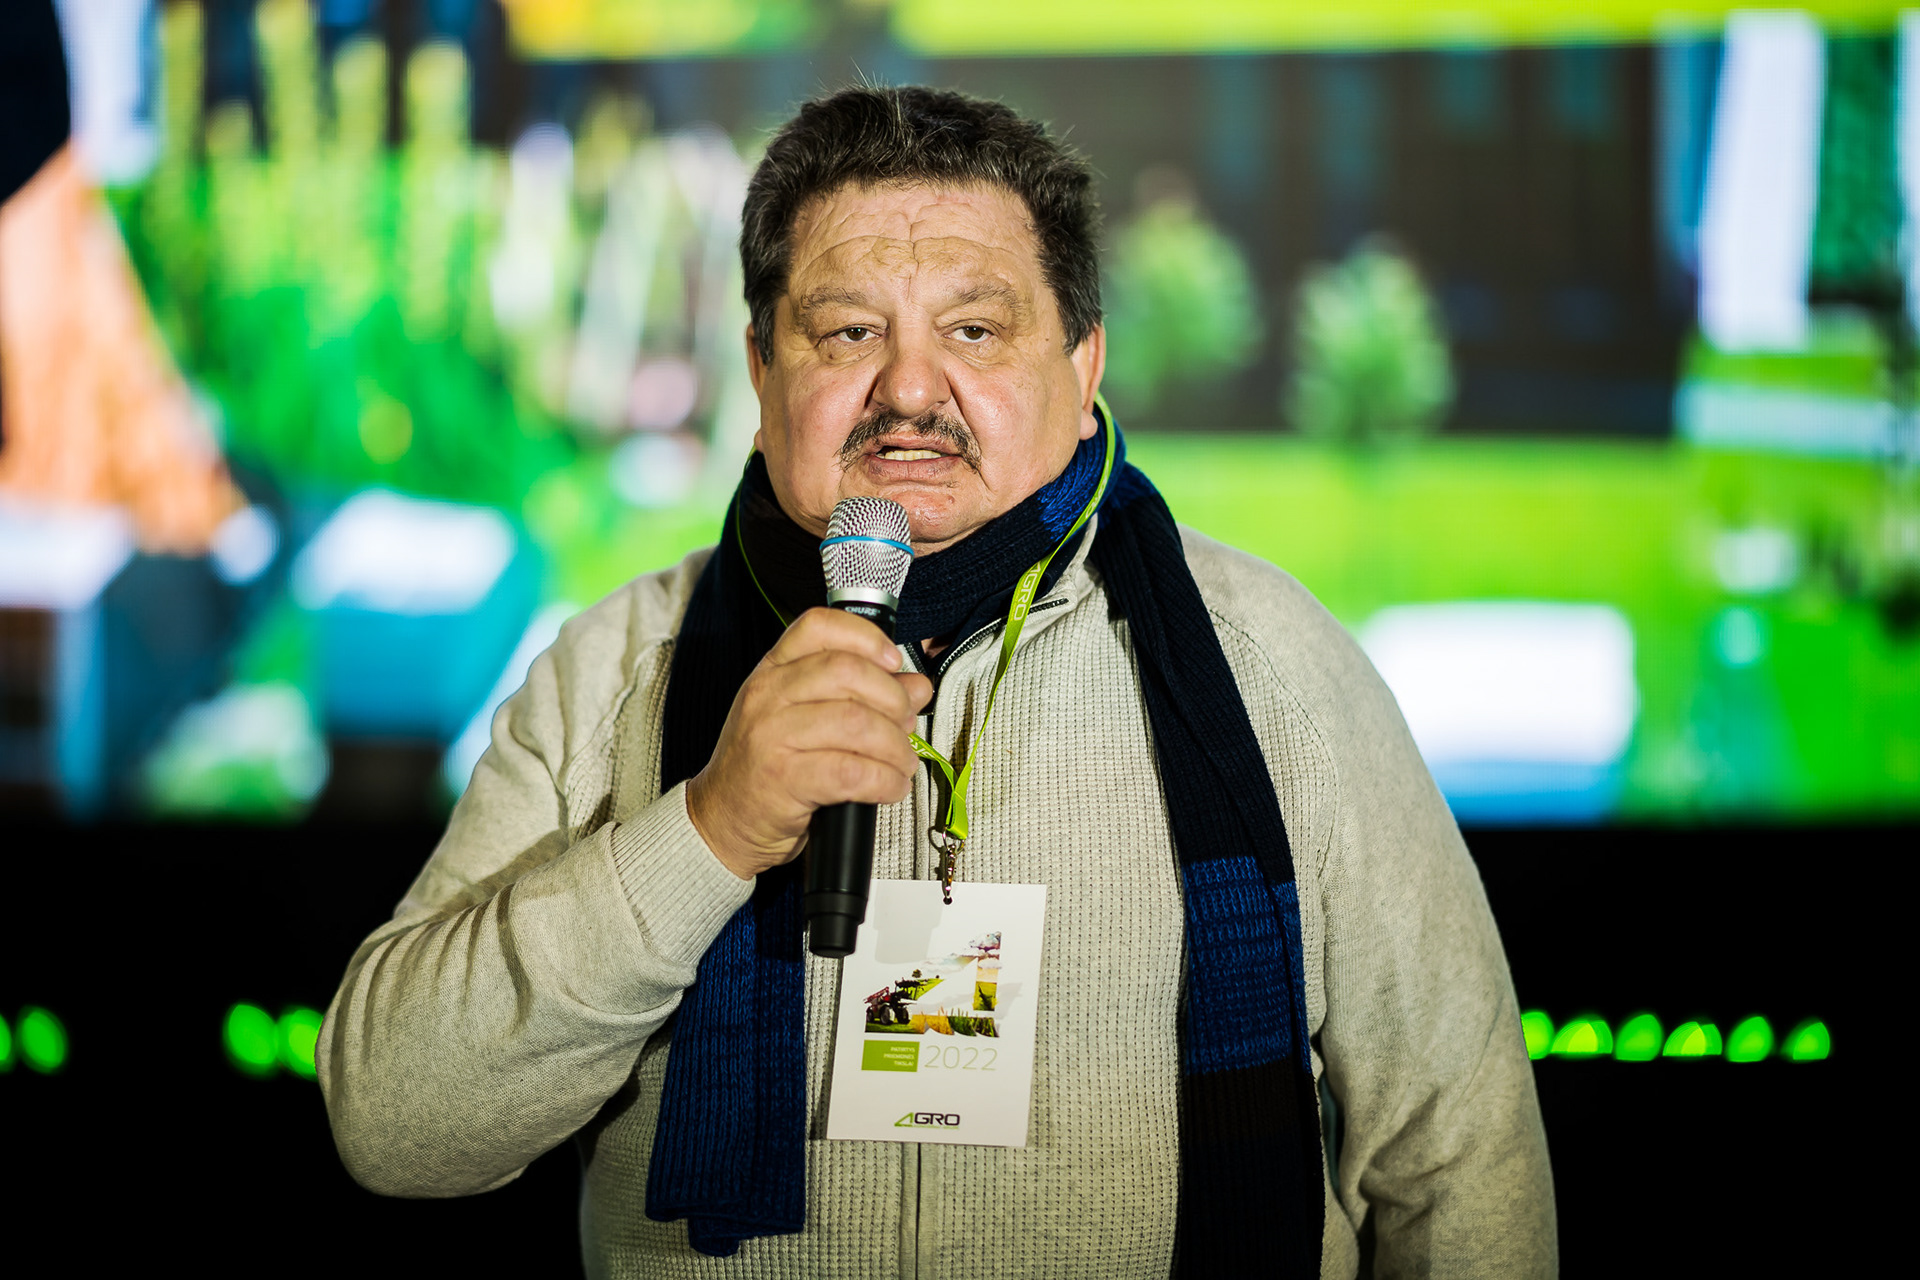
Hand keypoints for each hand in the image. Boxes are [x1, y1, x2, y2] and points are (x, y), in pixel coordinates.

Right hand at [687, 608, 932, 879]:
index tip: (894, 661)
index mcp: (773, 670)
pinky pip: (851, 771)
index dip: (866, 637)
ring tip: (902, 763)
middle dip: (893, 699)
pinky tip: (890, 787)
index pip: (819, 627)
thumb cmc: (768, 766)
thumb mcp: (804, 717)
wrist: (723, 820)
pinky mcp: (783, 779)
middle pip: (848, 672)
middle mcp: (768, 695)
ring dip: (895, 747)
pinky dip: (884, 781)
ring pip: (857, 723)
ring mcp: (771, 736)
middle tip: (905, 725)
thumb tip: (916, 686)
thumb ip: (859, 695)